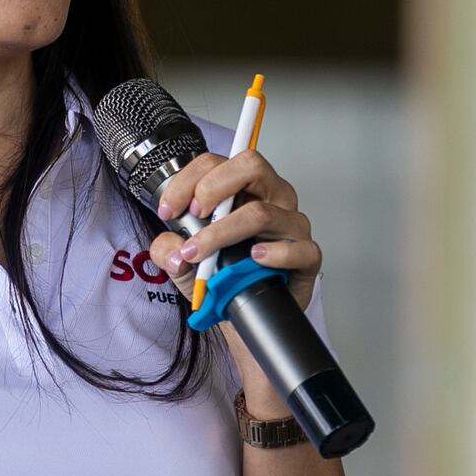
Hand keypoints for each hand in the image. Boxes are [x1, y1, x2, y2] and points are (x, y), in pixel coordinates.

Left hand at [147, 149, 319, 316]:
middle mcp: (271, 198)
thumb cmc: (223, 277)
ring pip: (262, 213)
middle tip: (194, 216)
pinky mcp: (307, 256)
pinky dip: (275, 253)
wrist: (246, 312)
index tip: (168, 210)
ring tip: (204, 252)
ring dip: (223, 232)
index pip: (216, 163)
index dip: (186, 181)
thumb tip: (173, 251)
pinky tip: (255, 258)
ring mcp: (291, 225)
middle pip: (250, 166)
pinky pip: (299, 249)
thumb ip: (168, 250)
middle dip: (211, 188)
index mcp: (243, 189)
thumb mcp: (185, 262)